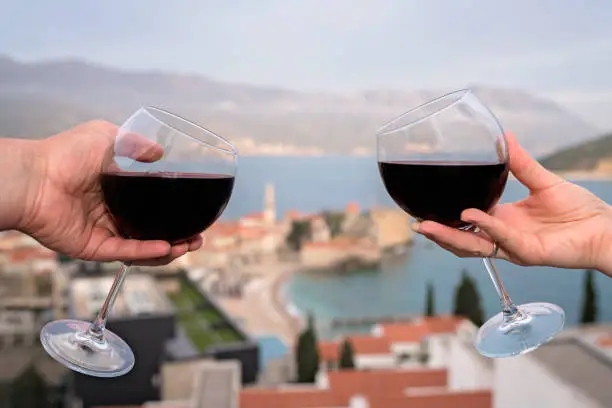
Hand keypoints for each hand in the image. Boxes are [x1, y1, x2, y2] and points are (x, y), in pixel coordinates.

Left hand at [18, 120, 202, 265]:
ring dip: (169, 248)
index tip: (195, 213)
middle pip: (152, 231)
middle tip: (198, 237)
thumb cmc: (65, 154)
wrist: (35, 176)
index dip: (174, 212)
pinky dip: (147, 252)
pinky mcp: (94, 247)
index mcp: (116, 191)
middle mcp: (111, 214)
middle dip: (179, 237)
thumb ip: (135, 144)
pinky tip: (167, 247)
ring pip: (143, 247)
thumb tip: (160, 152)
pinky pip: (125, 252)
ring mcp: (103, 232)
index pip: (151, 207)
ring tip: (189, 244)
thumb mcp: (107, 137)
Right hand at [413, 132, 611, 274]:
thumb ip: (521, 163)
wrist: (605, 228)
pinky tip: (473, 214)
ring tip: (429, 226)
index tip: (424, 208)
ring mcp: (514, 248)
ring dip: (450, 237)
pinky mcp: (529, 253)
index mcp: (503, 221)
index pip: (467, 224)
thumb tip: (504, 137)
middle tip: (416, 223)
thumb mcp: (543, 181)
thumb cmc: (579, 210)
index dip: (445, 219)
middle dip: (438, 234)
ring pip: (474, 247)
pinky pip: (503, 240)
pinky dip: (487, 227)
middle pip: (463, 239)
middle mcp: (504, 237)